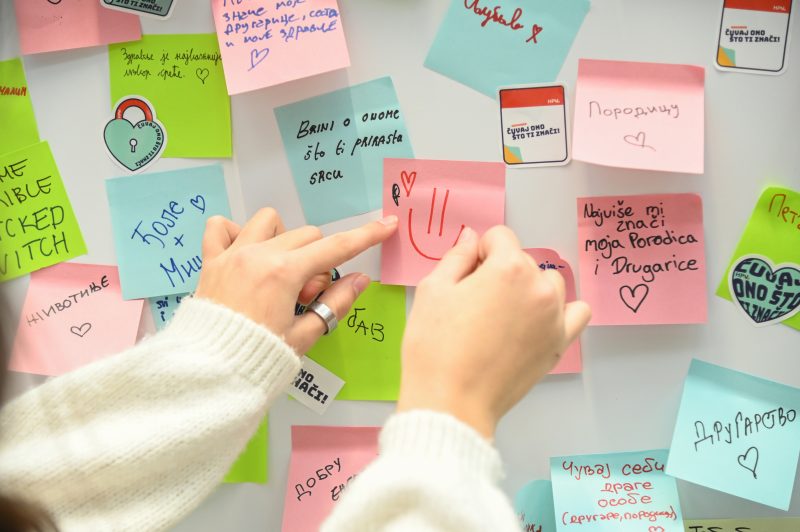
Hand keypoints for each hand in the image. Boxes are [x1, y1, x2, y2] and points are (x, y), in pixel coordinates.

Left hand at [194, 208, 398, 353]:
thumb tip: (360, 279)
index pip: (336, 248)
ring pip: (269, 221)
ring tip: (278, 271)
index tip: (385, 225)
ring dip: (283, 239)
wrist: (208, 373)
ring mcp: (232, 255)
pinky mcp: (210, 262)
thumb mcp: (304, 335)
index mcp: (284, 273)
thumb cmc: (257, 359)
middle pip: (308, 236)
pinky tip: (246, 254)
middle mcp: (258, 256)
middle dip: (317, 260)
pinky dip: (236, 233)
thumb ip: (335, 302)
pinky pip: (221, 227)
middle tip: (307, 296)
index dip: (366, 236)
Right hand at [397, 226, 590, 437]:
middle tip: (475, 302)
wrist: (451, 402)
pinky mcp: (560, 343)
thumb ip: (457, 256)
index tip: (466, 275)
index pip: (499, 237)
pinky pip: (577, 313)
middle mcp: (539, 287)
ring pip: (549, 283)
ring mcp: (554, 317)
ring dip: (529, 288)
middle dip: (500, 271)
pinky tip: (536, 320)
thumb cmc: (436, 348)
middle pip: (522, 260)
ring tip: (503, 314)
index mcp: (508, 268)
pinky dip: (560, 310)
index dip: (478, 252)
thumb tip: (472, 238)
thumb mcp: (433, 290)